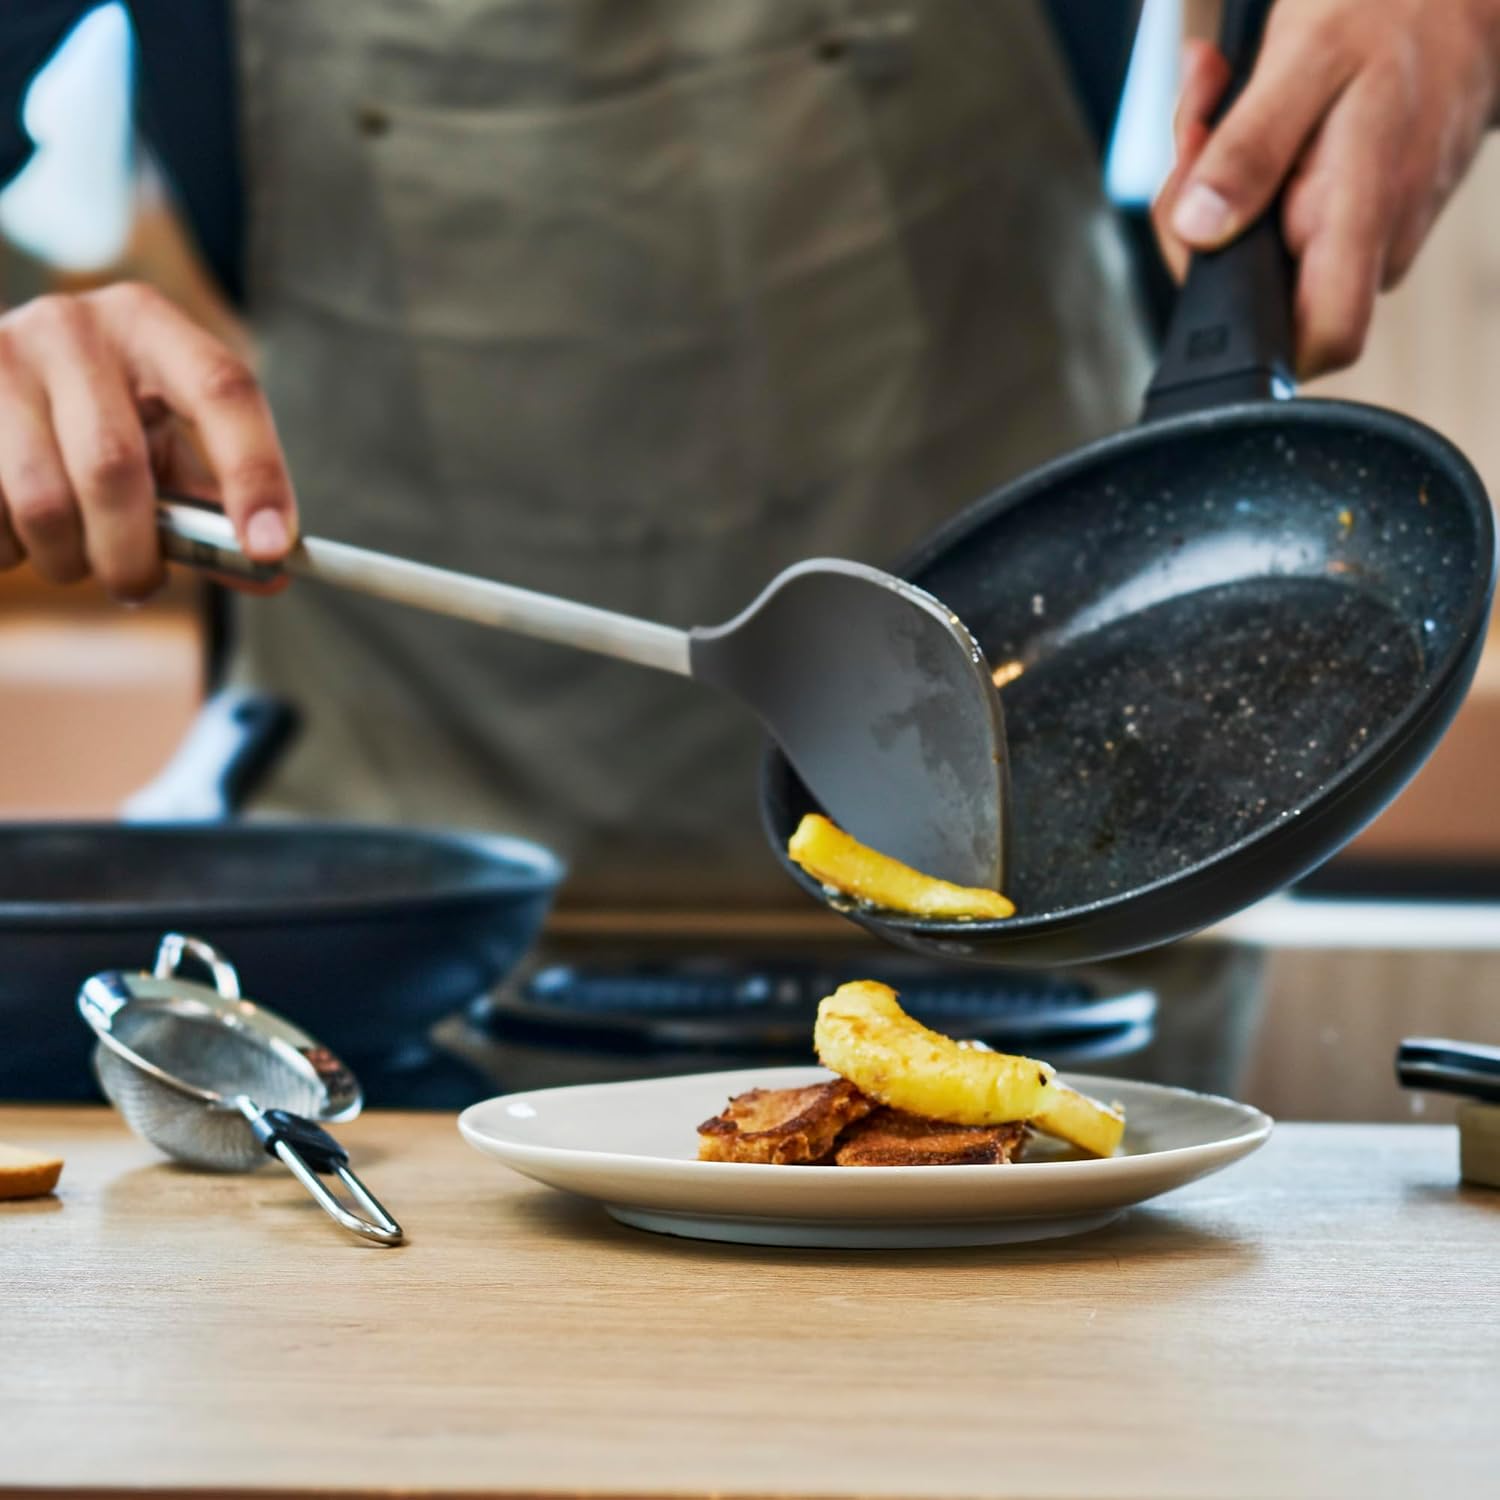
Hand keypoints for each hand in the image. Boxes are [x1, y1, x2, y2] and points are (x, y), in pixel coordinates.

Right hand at [0, 282, 296, 598]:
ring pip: (42, 503)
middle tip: (139, 585)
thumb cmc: (104, 416)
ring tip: (76, 556)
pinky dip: (12, 549)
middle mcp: (73, 327)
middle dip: (133, 553)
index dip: (255, 475)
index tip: (270, 549)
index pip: (224, 391)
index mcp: (150, 325)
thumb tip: (269, 575)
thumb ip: (212, 509)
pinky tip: (22, 530)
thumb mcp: (163, 439)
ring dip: (68, 559)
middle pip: (114, 465)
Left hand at [1153, 0, 1499, 377]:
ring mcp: (1363, 232)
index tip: (1202, 252)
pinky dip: (1241, 165)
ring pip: (1255, 250)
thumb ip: (1251, 150)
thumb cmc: (1397, 10)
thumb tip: (1198, 230)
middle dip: (1197, 218)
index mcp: (1364, 214)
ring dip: (1212, 179)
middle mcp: (1371, 241)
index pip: (1322, 340)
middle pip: (1259, 294)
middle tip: (1196, 131)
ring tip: (1216, 97)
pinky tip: (1237, 105)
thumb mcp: (1307, 58)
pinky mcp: (1351, 214)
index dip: (1253, 335)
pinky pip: (1274, 215)